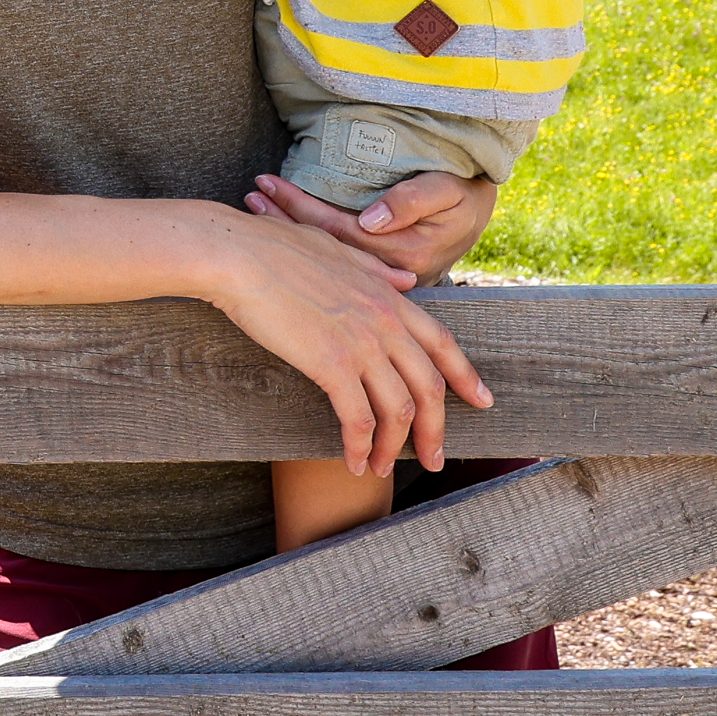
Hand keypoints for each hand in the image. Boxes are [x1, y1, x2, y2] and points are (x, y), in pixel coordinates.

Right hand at [200, 210, 492, 476]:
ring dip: (396, 447)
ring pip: (399, 409)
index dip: (466, 375)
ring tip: (384, 468)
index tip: (482, 400)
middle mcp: (384, 322)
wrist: (234, 255)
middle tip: (435, 457)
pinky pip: (358, 418)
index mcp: (386, 296)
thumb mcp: (335, 250)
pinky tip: (354, 462)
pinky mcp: (330, 364)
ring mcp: (361, 344)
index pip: (442, 342)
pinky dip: (360, 446)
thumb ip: (375, 271)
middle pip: (430, 386)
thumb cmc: (271, 247)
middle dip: (437, 429)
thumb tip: (407, 282)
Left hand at [247, 170, 498, 281]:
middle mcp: (387, 274)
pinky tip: (278, 226)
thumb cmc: (461, 197)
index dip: (300, 208)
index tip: (269, 184)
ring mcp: (379, 279)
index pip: (338, 231)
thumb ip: (412, 201)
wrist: (475, 215)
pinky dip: (302, 239)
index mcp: (403, 254)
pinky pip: (331, 259)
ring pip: (323, 257)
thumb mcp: (446, 191)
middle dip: (282, 220)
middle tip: (250, 194)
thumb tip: (371, 218)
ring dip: (286, 230)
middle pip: (322, 248)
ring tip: (255, 205)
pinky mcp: (373, 276)